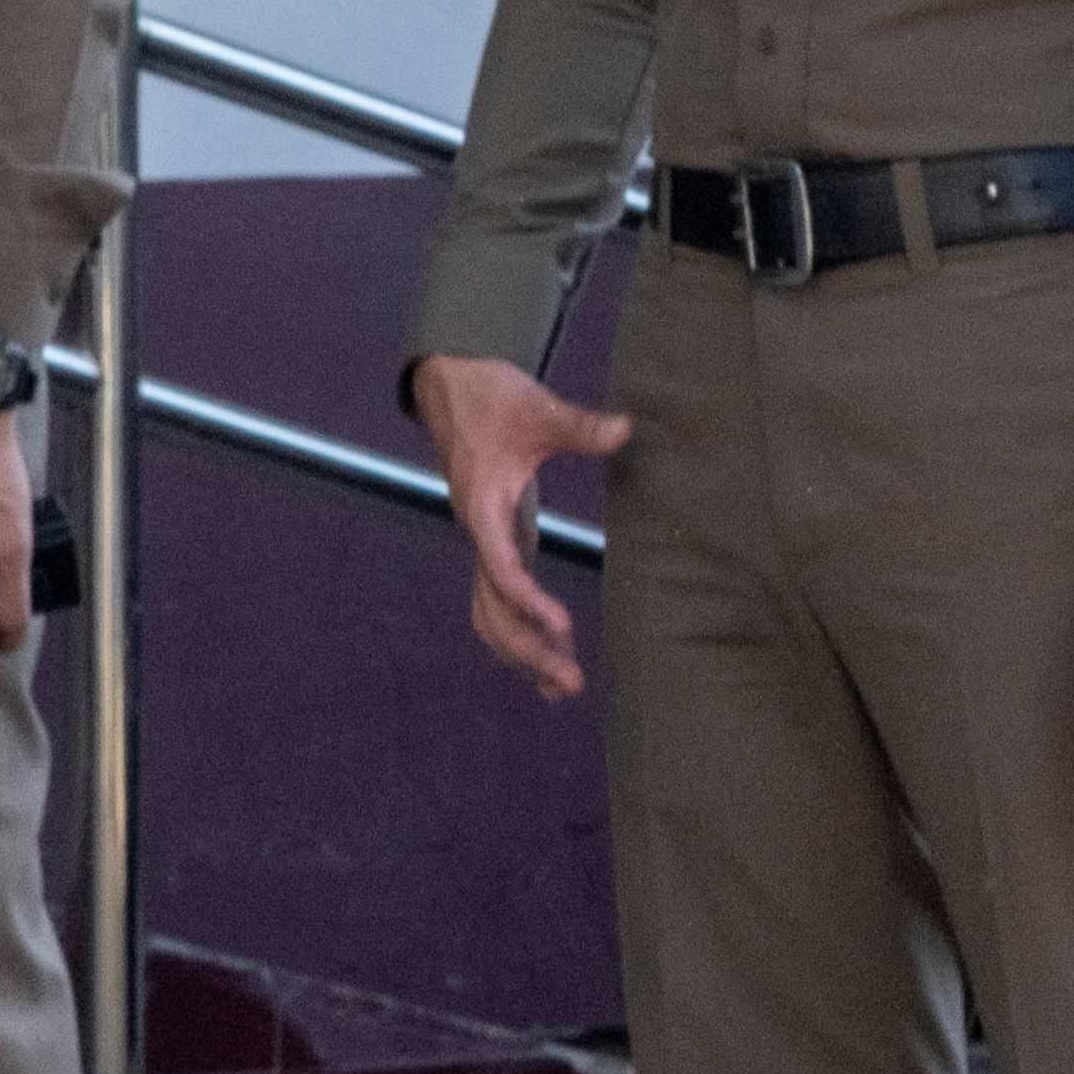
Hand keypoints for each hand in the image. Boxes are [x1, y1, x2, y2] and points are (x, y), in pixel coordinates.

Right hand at [411, 355, 631, 699]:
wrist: (448, 386)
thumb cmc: (489, 397)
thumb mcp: (536, 406)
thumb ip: (578, 424)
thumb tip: (625, 429)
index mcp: (483, 506)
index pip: (500, 566)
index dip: (528, 600)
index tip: (563, 626)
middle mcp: (478, 532)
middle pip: (492, 607)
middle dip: (527, 648)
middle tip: (571, 681)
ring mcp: (483, 541)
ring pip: (490, 612)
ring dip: (521, 651)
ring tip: (561, 687)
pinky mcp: (494, 540)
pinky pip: (497, 599)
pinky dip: (518, 631)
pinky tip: (547, 655)